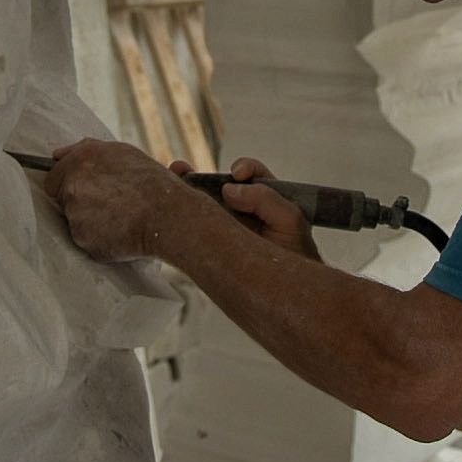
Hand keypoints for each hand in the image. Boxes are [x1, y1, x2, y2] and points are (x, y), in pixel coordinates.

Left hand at [45, 138, 203, 261]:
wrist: (168, 216)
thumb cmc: (152, 184)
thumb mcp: (122, 153)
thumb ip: (85, 150)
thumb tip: (58, 154)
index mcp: (82, 159)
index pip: (54, 176)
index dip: (69, 184)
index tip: (85, 191)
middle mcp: (74, 183)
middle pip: (64, 198)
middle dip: (82, 203)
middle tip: (110, 205)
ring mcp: (75, 212)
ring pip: (76, 220)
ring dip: (92, 221)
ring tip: (121, 218)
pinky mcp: (82, 238)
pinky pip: (86, 240)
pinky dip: (100, 239)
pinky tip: (121, 232)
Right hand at [177, 156, 319, 261]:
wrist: (292, 294)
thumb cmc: (296, 255)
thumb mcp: (290, 223)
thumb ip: (267, 200)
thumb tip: (230, 189)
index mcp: (265, 197)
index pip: (251, 174)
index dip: (244, 168)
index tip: (238, 174)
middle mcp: (242, 208)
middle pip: (216, 185)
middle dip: (197, 175)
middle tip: (183, 171)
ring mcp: (225, 226)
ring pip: (199, 204)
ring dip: (182, 190)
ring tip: (168, 182)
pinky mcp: (213, 244)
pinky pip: (194, 227)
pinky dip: (178, 217)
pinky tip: (165, 210)